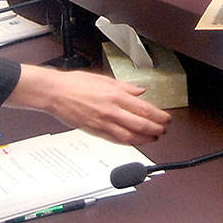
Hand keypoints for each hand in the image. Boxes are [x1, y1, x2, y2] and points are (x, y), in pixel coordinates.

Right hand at [7, 64, 171, 144]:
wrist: (56, 93)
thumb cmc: (76, 84)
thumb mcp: (105, 79)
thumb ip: (126, 87)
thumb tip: (140, 91)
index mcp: (116, 95)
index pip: (145, 109)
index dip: (159, 116)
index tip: (167, 118)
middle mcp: (112, 110)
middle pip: (141, 124)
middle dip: (157, 129)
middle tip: (164, 130)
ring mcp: (104, 123)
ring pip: (131, 136)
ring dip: (145, 139)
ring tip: (154, 138)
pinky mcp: (95, 131)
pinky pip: (116, 140)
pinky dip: (128, 142)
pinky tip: (134, 142)